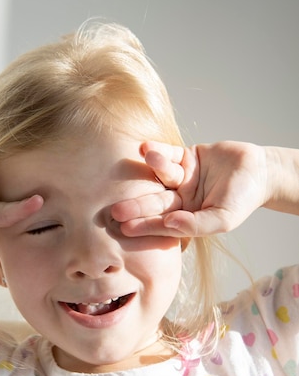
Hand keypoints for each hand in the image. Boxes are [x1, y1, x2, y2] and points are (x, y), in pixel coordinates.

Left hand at [112, 141, 267, 237]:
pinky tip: (145, 147)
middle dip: (136, 204)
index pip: (162, 223)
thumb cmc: (243, 200)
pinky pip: (170, 153)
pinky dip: (159, 150)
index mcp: (186, 217)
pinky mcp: (186, 157)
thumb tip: (170, 224)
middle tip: (114, 209)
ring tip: (148, 158)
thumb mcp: (223, 219)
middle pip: (155, 201)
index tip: (124, 228)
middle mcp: (180, 199)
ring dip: (155, 166)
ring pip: (163, 174)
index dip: (144, 225)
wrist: (261, 171)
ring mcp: (182, 177)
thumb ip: (196, 224)